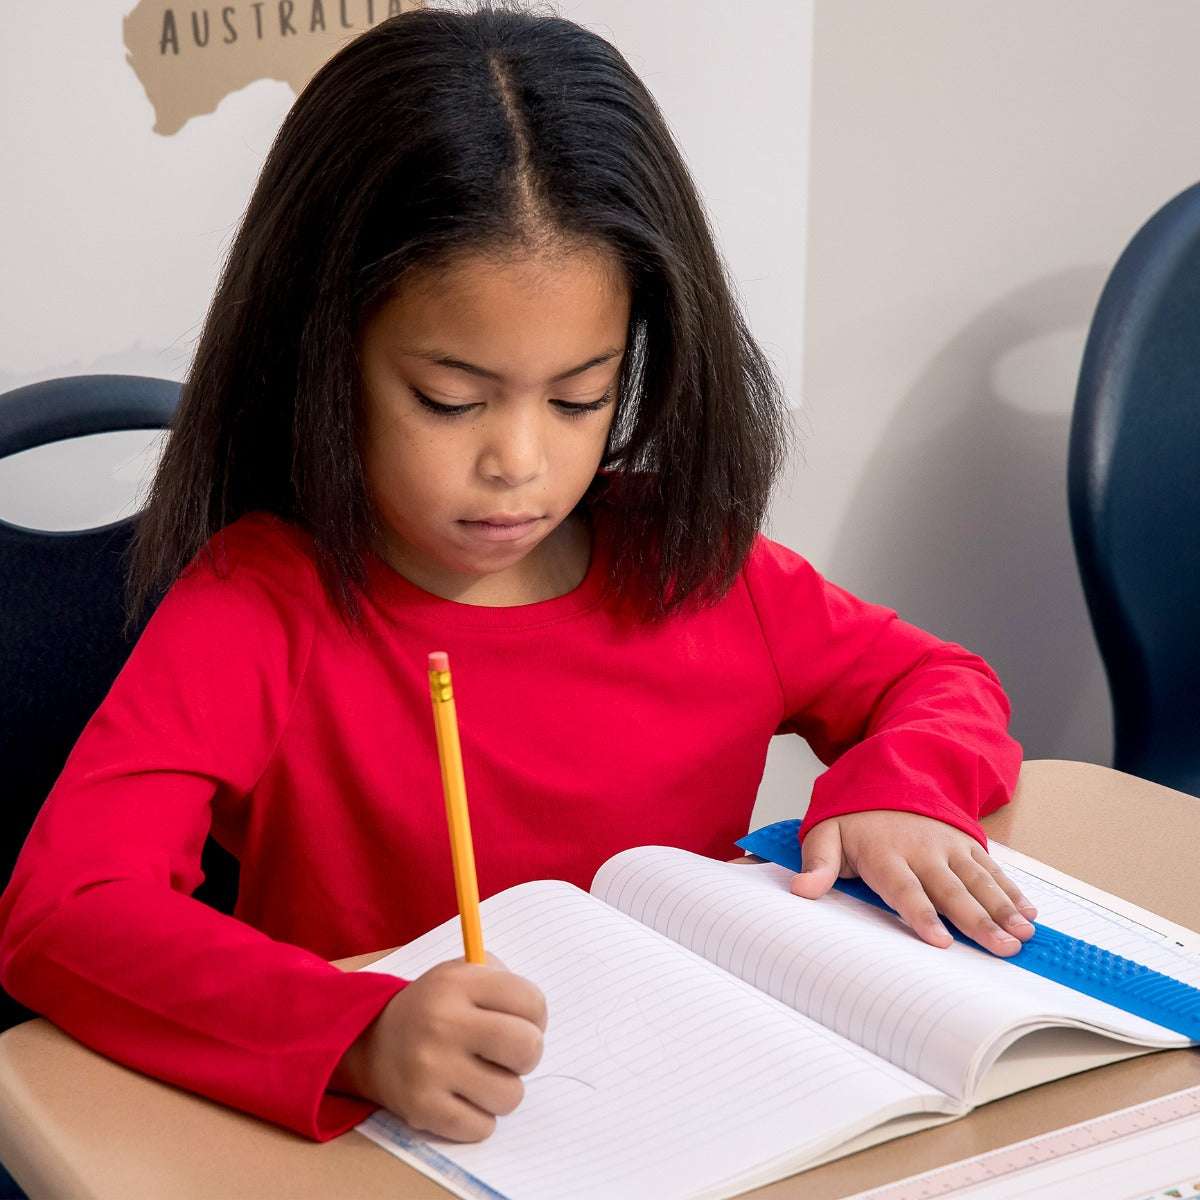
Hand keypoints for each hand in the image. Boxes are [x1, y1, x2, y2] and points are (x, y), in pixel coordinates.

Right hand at [331, 957, 546, 1140]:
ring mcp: (431, 1068)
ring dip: (504, 1090)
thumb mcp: (462, 973)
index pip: (532, 1002)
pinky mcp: (422, 1109)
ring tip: (482, 1076)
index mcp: (458, 983)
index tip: (520, 1021)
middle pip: (528, 1048)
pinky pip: (483, 1127)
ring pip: (511, 1095)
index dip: (535, 1017)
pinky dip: (480, 1118)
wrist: (372, 1042)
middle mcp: (443, 1022)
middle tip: (508, 1054)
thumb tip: (537, 1017)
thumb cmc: (436, 1008)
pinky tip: (463, 1098)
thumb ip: (504, 981)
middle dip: (527, 1055)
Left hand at [788, 809, 1037, 955]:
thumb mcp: (825, 835)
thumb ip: (816, 864)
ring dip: (1004, 909)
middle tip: (1003, 948)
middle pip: (951, 890)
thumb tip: (801, 891)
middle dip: (978, 920)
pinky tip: (1029, 912)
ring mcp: (948, 846)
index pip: (905, 889)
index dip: (922, 915)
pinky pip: (992, 868)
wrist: (886, 778)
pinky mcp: (966, 844)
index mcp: (885, 853)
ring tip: (1023, 935)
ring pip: (979, 880)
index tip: (940, 941)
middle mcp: (922, 850)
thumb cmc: (853, 820)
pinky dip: (1012, 890)